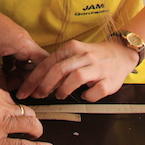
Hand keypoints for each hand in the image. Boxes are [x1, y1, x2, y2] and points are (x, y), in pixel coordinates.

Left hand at [0, 0, 47, 90]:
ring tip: (3, 86)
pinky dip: (8, 69)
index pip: (44, 65)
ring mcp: (16, 41)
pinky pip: (14, 59)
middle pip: (34, 67)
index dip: (41, 81)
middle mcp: (24, 42)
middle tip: (14, 93)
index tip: (33, 94)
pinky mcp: (8, 42)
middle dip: (25, 81)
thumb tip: (2, 94)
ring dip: (15, 76)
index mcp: (24, 44)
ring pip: (22, 64)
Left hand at [16, 38, 137, 101]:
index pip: (47, 63)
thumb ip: (57, 65)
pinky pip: (95, 91)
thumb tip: (37, 83)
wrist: (120, 53)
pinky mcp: (109, 80)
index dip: (33, 79)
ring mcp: (97, 68)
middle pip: (58, 70)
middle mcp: (83, 56)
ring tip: (59, 95)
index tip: (24, 90)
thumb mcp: (73, 54)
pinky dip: (87, 96)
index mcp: (71, 48)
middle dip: (44, 86)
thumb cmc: (92, 56)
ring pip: (76, 78)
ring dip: (63, 90)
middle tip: (38, 96)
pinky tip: (84, 96)